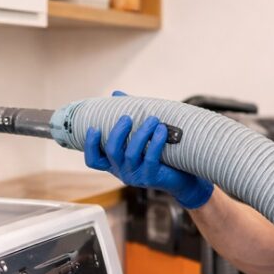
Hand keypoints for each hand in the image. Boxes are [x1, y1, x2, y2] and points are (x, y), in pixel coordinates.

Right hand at [84, 114, 212, 209]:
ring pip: (132, 154)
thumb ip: (128, 118)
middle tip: (127, 117)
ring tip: (153, 119)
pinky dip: (155, 143)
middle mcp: (122, 171)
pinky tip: (162, 130)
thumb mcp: (141, 137)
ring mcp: (136, 176)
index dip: (90, 146)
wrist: (183, 177)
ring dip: (142, 134)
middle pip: (112, 152)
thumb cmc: (158, 154)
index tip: (93, 127)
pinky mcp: (151, 178)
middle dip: (118, 133)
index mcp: (115, 163)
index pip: (94, 160)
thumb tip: (116, 94)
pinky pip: (150, 159)